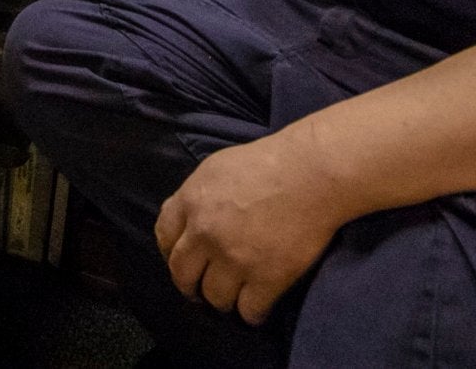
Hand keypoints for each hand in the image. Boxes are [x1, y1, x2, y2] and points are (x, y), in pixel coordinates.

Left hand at [154, 132, 353, 325]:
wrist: (311, 174)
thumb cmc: (268, 163)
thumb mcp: (216, 168)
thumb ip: (195, 195)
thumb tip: (184, 215)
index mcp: (191, 202)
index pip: (164, 237)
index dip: (171, 253)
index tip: (184, 261)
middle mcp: (205, 233)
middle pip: (182, 274)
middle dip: (190, 286)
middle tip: (201, 290)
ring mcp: (235, 259)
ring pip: (215, 297)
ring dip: (222, 300)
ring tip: (233, 297)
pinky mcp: (266, 278)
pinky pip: (249, 311)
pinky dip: (252, 314)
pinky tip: (257, 308)